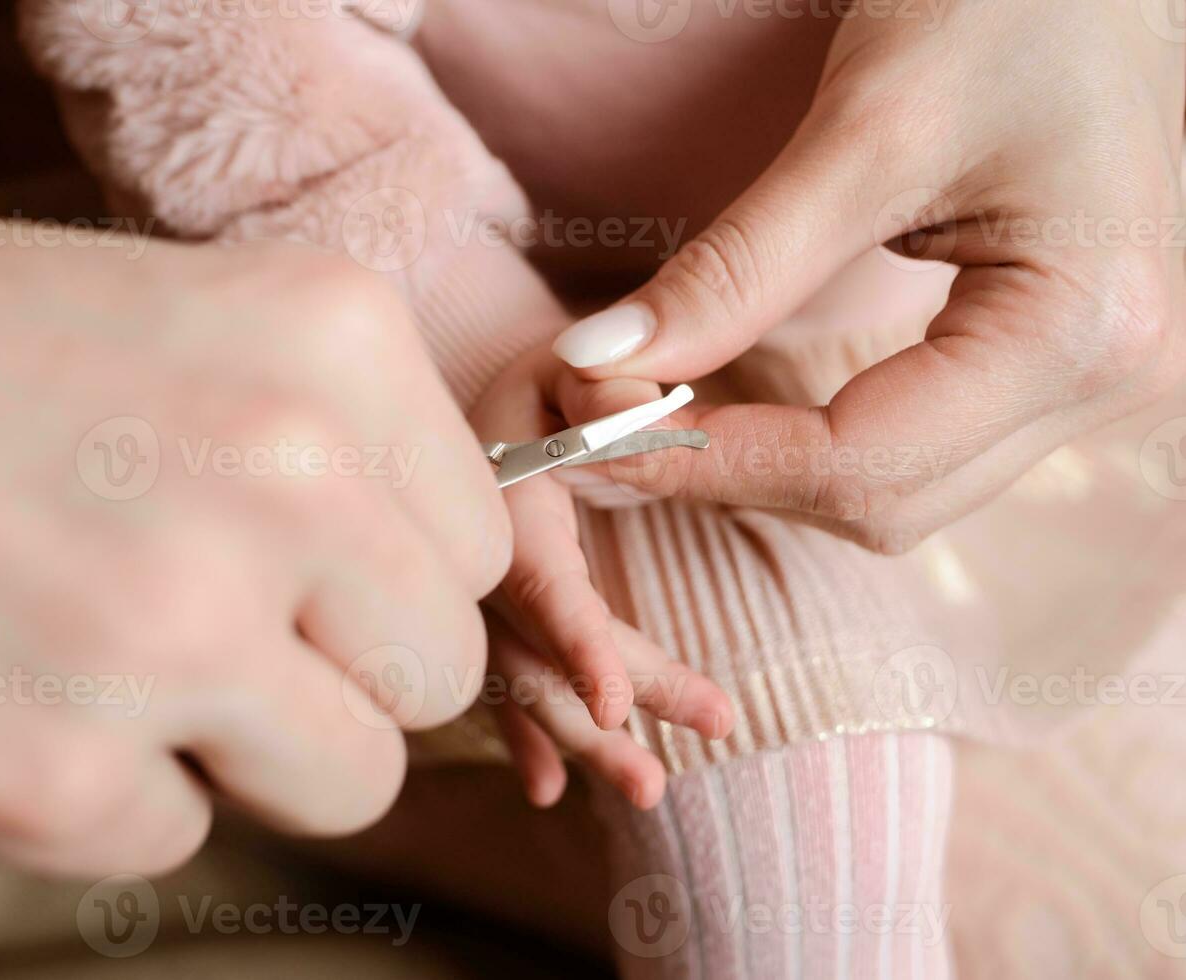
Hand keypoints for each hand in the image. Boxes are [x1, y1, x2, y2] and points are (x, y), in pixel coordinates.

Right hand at [0, 197, 509, 875]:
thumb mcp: (189, 328)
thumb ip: (341, 452)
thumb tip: (436, 598)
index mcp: (329, 335)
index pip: (479, 546)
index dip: (392, 577)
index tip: (309, 573)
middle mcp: (278, 476)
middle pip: (436, 674)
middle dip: (338, 671)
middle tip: (207, 621)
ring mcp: (168, 633)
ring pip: (349, 780)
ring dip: (242, 745)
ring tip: (104, 656)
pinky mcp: (50, 778)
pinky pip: (176, 838)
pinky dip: (100, 793)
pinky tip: (1, 690)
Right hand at [470, 349, 731, 809]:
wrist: (524, 375)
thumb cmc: (569, 362)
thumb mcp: (583, 360)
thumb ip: (612, 382)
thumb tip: (638, 412)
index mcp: (496, 485)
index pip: (534, 575)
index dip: (572, 639)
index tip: (613, 704)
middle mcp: (477, 546)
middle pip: (527, 644)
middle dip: (591, 713)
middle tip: (669, 770)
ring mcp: (480, 580)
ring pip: (518, 672)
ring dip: (570, 735)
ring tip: (648, 789)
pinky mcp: (499, 602)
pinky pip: (505, 672)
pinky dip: (525, 728)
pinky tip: (546, 785)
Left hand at [551, 0, 1185, 551]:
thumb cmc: (1011, 5)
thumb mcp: (865, 131)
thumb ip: (734, 267)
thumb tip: (596, 362)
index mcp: (1081, 328)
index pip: (862, 461)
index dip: (710, 461)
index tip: (591, 431)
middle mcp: (1110, 382)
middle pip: (883, 500)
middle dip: (731, 474)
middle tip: (604, 422)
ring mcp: (1094, 382)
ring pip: (900, 490)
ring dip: (769, 469)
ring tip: (654, 415)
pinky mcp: (1056, 367)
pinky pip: (921, 448)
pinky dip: (819, 442)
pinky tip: (742, 408)